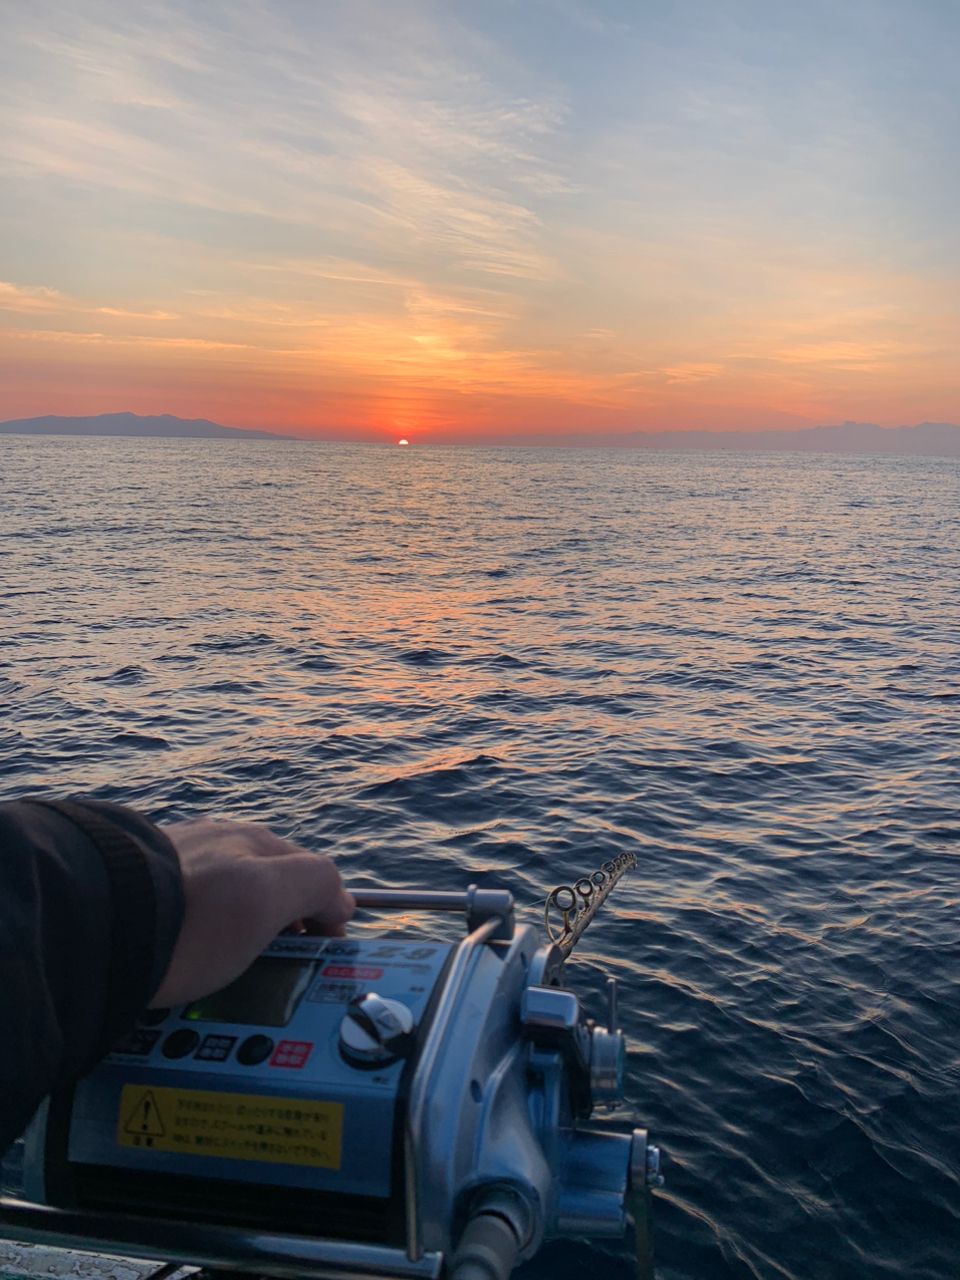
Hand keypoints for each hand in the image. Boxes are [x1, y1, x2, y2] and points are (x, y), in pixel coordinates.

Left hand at [150, 818, 354, 1005]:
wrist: (92, 926)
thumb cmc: (189, 919)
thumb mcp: (268, 897)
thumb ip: (315, 885)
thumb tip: (340, 898)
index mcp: (255, 842)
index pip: (312, 875)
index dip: (324, 914)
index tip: (319, 955)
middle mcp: (217, 842)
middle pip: (266, 884)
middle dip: (278, 920)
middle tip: (274, 967)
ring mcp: (175, 861)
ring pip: (223, 897)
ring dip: (233, 928)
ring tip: (224, 968)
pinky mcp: (137, 886)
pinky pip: (182, 910)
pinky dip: (192, 932)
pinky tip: (180, 954)